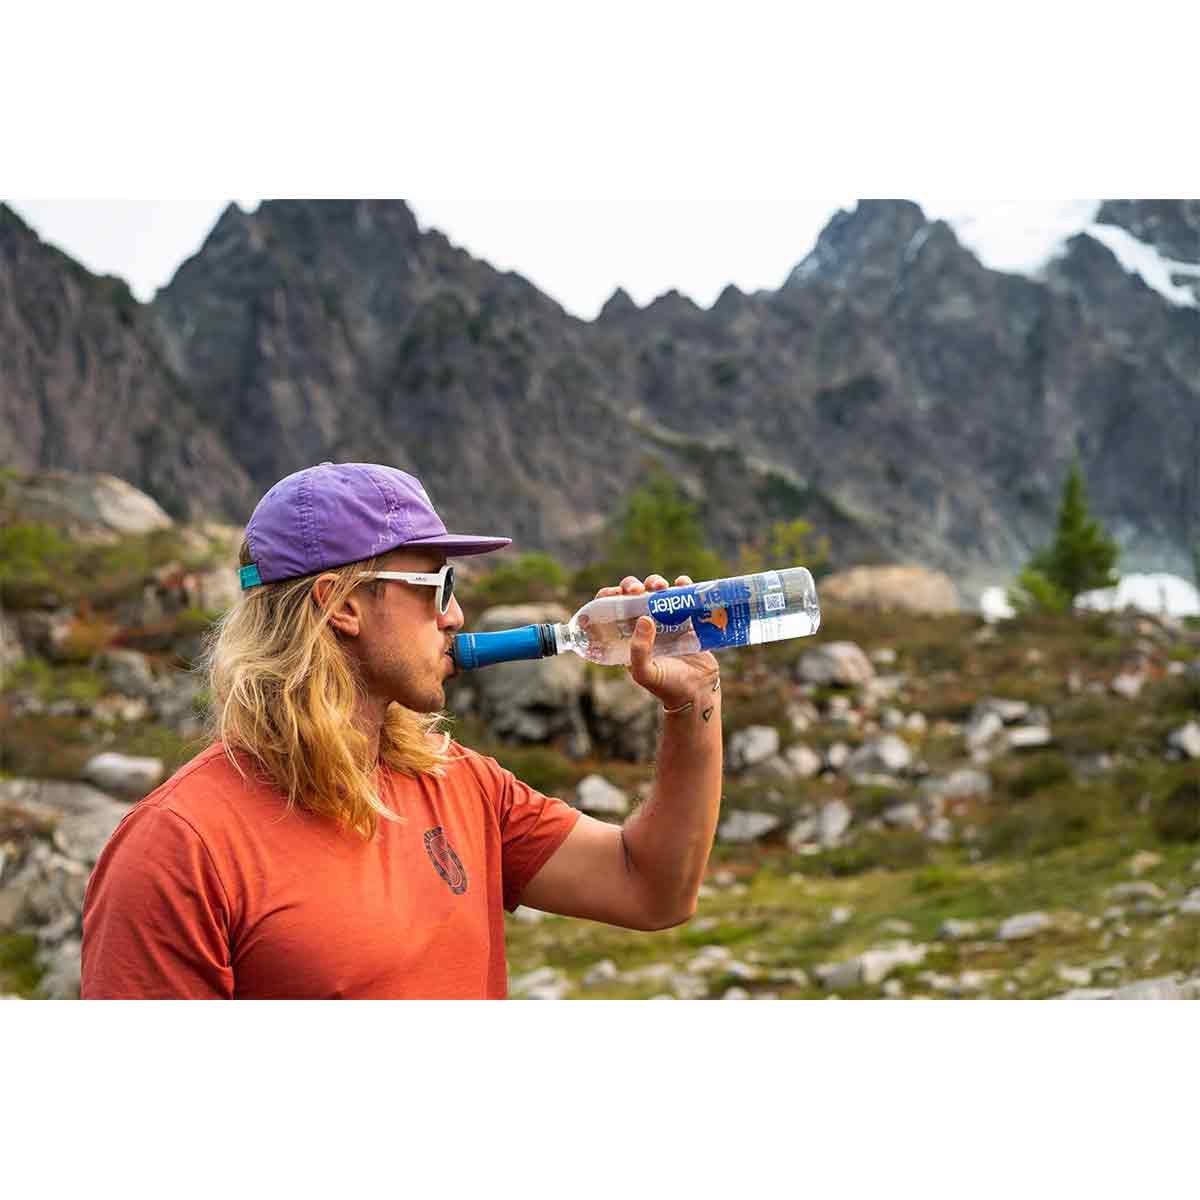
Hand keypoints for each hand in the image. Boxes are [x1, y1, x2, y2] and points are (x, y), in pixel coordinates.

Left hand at [593, 574, 719, 709]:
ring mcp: (666, 620)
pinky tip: (682, 584)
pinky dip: (682, 585)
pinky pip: (683, 595)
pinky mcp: (687, 619)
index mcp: (627, 636)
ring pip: (656, 591)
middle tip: (639, 590)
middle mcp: (644, 625)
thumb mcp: (645, 673)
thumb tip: (644, 618)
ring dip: (656, 582)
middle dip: (633, 585)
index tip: (615, 592)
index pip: (611, 609)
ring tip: (661, 586)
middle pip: (633, 594)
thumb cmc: (667, 686)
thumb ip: (639, 651)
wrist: (697, 692)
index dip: (609, 596)